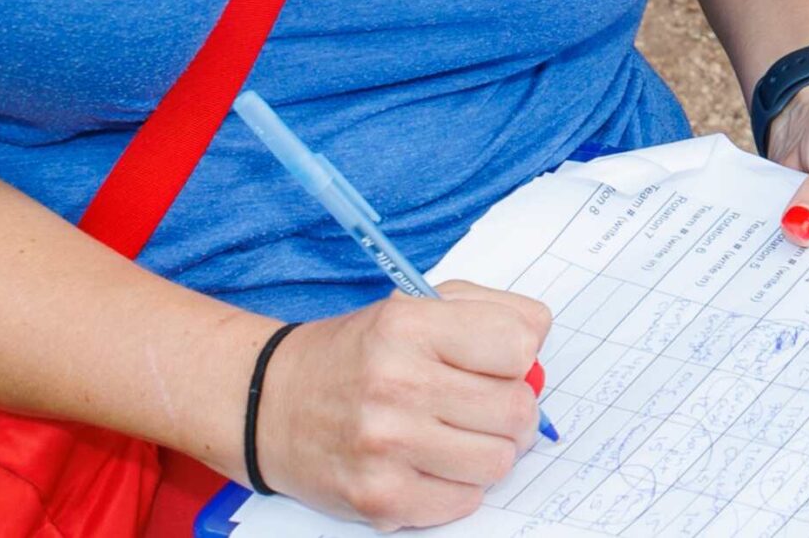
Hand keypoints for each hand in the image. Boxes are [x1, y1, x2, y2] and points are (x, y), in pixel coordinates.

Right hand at [252, 282, 548, 529]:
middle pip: (517, 410)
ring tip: (455, 435)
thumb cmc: (358, 353)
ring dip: (487, 451)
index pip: (519, 345)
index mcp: (409, 325)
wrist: (270, 403)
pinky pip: (465, 502)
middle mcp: (396, 384)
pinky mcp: (380, 498)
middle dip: (511, 410)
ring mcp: (387, 446)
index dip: (517, 356)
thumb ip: (488, 315)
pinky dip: (458, 486)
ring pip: (499, 462)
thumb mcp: (416, 306)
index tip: (495, 362)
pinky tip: (428, 463)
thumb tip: (538, 352)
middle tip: (484, 406)